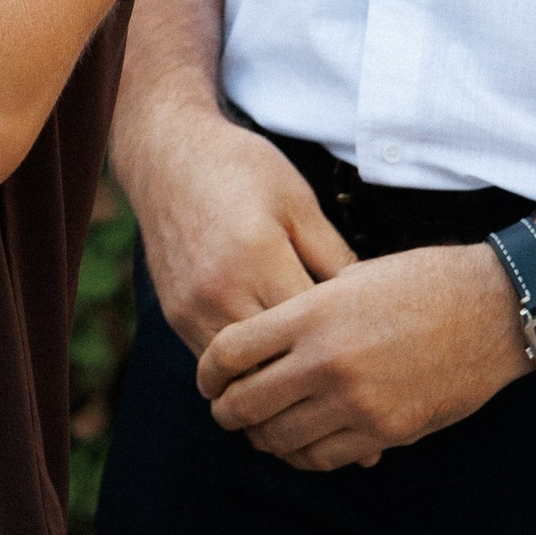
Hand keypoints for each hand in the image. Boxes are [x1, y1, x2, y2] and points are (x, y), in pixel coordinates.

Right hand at [126, 95, 354, 355]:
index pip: (311, 327)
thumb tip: (368, 306)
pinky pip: (216, 362)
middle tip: (348, 374)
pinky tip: (271, 359)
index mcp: (258, 257)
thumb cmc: (241, 170)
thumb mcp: (299, 201)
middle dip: (312, 368)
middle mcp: (219, 291)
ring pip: (243, 375)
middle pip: (277, 361)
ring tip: (310, 377)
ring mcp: (191, 308)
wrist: (167, 157)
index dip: (342, 340)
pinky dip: (245, 369)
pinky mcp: (174, 316)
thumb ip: (334, 256)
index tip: (368, 348)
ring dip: (275, 377)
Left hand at [196, 243, 528, 471]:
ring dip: (262, 437)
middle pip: (245, 403)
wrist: (493, 309)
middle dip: (226, 411)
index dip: (208, 371)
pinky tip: (301, 442)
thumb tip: (264, 344)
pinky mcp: (385, 431)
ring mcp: (356, 402)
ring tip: (262, 429)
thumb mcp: (351, 277)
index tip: (208, 378)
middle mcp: (326, 361)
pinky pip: (323, 458)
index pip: (230, 352)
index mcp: (311, 314)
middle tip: (226, 409)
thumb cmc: (422, 282)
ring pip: (279, 439)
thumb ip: (304, 312)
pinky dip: (303, 455)